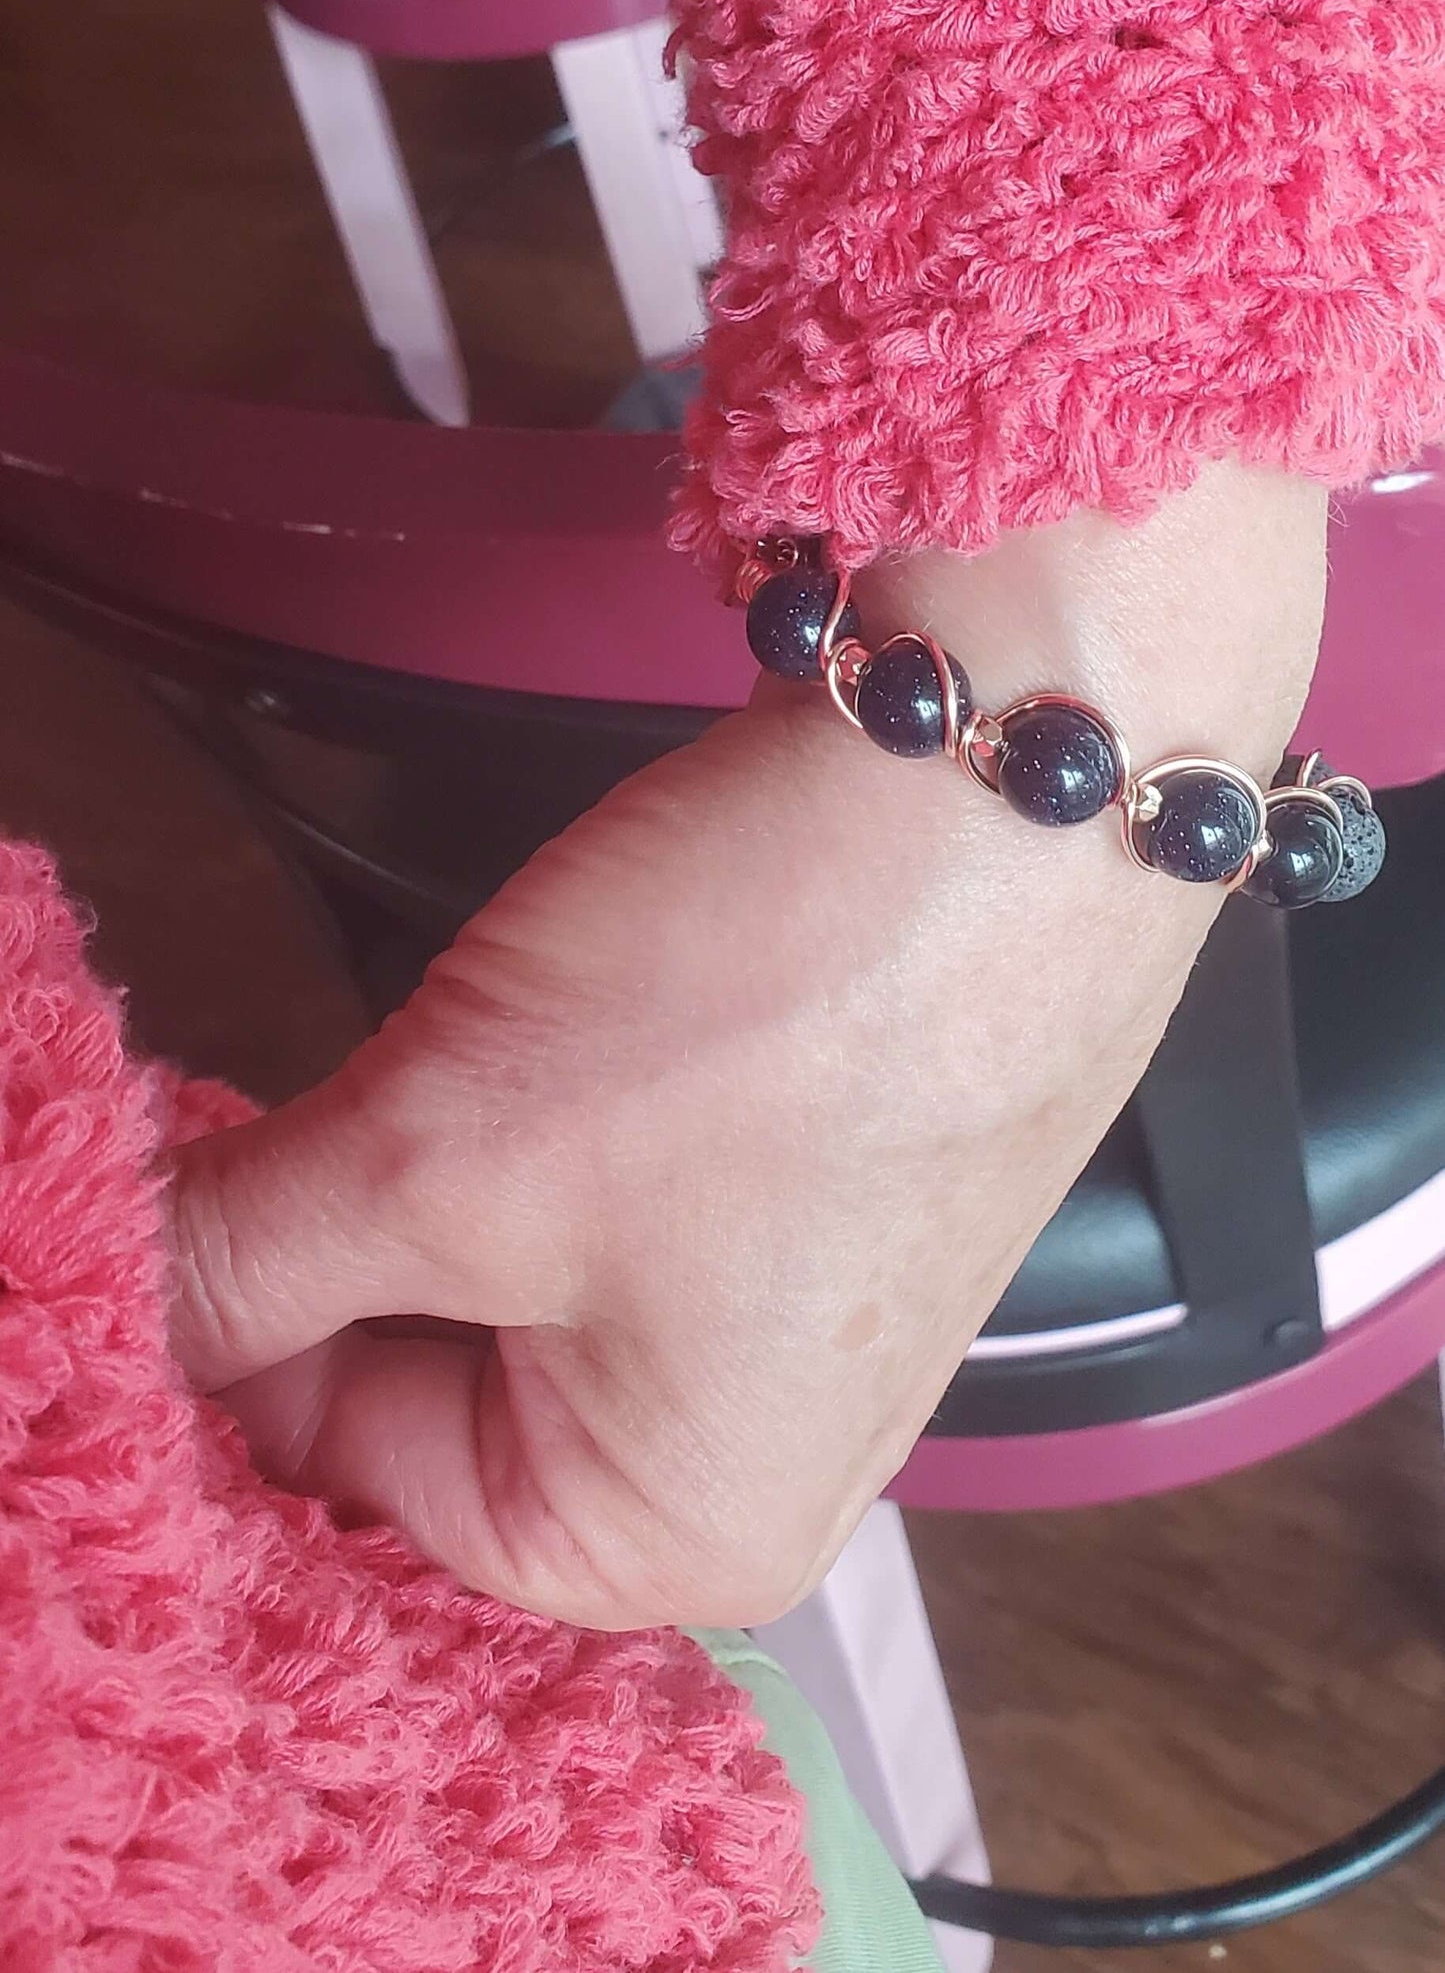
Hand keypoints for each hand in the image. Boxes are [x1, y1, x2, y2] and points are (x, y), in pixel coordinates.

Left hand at [167, 463, 1325, 1628]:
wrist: (1023, 780)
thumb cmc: (765, 1012)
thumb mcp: (436, 1154)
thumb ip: (240, 1254)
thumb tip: (107, 1293)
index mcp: (669, 1538)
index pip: (343, 1468)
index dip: (231, 1317)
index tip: (181, 1175)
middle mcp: (751, 1463)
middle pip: (436, 1374)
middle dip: (350, 1226)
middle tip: (326, 1080)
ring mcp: (803, 1314)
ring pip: (519, 1258)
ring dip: (446, 1146)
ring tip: (490, 1028)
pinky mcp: (825, 1175)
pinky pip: (620, 1177)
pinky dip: (551, 1098)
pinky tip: (585, 999)